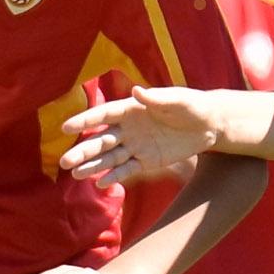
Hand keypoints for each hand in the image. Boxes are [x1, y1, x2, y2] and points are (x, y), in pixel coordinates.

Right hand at [61, 87, 220, 186]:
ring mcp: (136, 145)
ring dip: (93, 165)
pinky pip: (127, 169)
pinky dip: (114, 176)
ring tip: (75, 174)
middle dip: (83, 151)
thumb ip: (157, 98)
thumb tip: (136, 90)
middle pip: (101, 140)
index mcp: (132, 109)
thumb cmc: (193, 106)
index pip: (104, 115)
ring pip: (110, 157)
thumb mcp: (178, 100)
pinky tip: (100, 183)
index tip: (66, 128)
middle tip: (64, 162)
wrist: (210, 125)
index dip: (85, 121)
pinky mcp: (147, 161)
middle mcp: (129, 128)